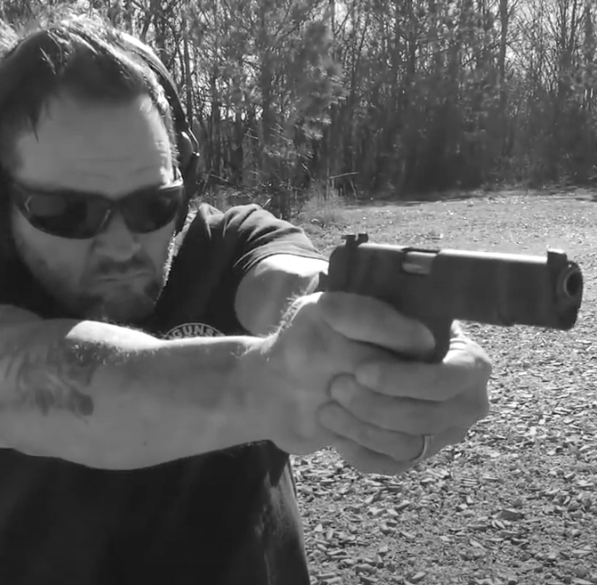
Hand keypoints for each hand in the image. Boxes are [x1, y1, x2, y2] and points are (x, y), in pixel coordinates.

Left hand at [259, 292, 490, 474]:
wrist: (314, 362)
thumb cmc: (339, 330)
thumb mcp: (347, 309)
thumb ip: (375, 316)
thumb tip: (420, 341)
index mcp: (467, 359)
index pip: (449, 379)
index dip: (407, 380)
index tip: (362, 371)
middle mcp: (464, 400)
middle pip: (429, 417)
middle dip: (377, 405)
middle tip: (336, 387)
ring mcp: (442, 432)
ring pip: (409, 445)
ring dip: (363, 428)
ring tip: (327, 408)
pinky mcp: (416, 454)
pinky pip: (393, 464)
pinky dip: (361, 451)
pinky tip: (335, 433)